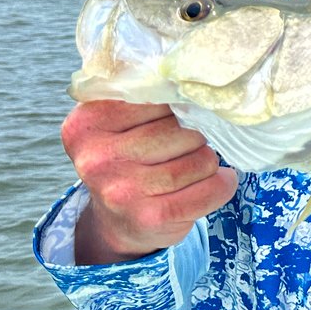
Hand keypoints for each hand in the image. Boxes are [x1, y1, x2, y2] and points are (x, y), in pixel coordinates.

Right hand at [62, 100, 236, 264]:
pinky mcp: (153, 216)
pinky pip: (212, 188)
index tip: (177, 115)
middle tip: (187, 144)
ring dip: (208, 159)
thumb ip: (141, 98)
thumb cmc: (127, 162)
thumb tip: (194, 86)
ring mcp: (124, 191)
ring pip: (200, 157)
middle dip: (195, 133)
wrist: (117, 223)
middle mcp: (99, 159)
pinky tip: (218, 181)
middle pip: (180, 127)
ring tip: (195, 165)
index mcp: (86, 124)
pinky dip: (224, 182)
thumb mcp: (115, 124)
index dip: (176, 104)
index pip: (156, 97)